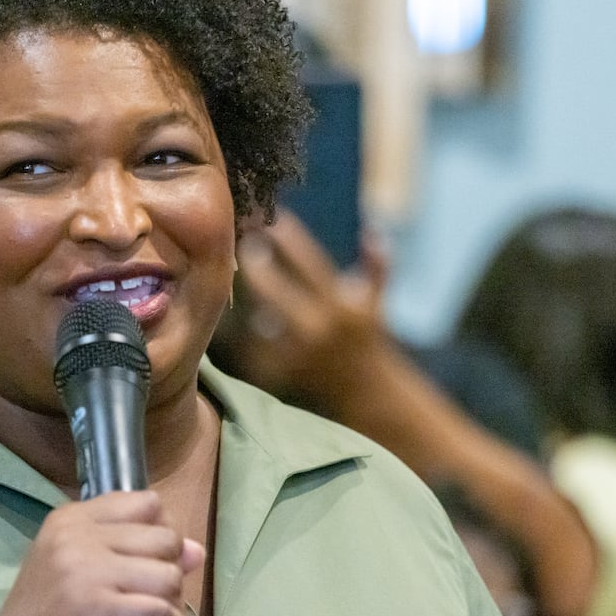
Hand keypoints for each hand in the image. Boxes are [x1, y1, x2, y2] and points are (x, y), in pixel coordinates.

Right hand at [0, 491, 200, 615]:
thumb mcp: (80, 577)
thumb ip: (132, 557)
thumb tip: (196, 550)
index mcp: (69, 520)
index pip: (146, 504)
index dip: (160, 537)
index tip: (150, 567)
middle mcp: (76, 537)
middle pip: (164, 540)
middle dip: (171, 574)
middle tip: (154, 604)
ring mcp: (83, 571)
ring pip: (167, 577)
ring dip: (173, 607)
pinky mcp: (94, 610)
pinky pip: (161, 614)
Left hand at [234, 209, 390, 402]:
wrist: (367, 395)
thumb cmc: (369, 341)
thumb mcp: (375, 302)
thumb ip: (377, 266)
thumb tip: (373, 232)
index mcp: (339, 306)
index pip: (310, 263)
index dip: (290, 239)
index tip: (276, 220)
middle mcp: (317, 328)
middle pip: (272, 290)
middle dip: (255, 265)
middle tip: (244, 246)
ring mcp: (296, 353)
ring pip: (258, 318)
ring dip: (250, 300)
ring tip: (238, 282)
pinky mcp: (281, 374)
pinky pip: (255, 347)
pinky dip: (251, 333)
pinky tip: (243, 321)